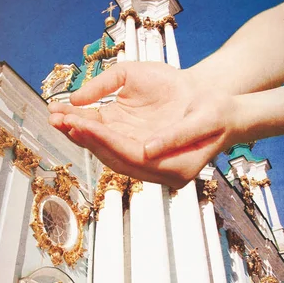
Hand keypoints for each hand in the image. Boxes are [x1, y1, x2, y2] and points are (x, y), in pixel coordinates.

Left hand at [48, 60, 238, 187]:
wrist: (225, 110)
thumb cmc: (218, 111)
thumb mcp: (205, 118)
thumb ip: (176, 136)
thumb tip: (146, 150)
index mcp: (177, 168)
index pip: (132, 156)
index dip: (104, 140)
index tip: (79, 122)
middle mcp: (161, 173)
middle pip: (115, 158)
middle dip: (85, 137)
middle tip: (58, 118)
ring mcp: (151, 165)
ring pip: (110, 154)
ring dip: (84, 136)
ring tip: (58, 116)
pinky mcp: (144, 152)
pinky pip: (114, 145)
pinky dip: (94, 133)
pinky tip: (76, 119)